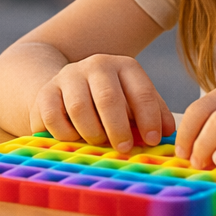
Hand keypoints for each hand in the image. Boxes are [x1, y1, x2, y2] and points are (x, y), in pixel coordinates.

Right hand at [32, 54, 174, 151]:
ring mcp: (69, 76)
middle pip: (109, 98)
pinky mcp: (45, 92)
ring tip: (98, 143)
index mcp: (124, 66)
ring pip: (79, 107)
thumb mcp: (133, 103)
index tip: (152, 141)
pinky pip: (53, 117)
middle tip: (124, 148)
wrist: (64, 88)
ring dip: (91, 132)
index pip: (141, 91)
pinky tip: (73, 139)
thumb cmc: (108, 104)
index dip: (149, 118)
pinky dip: (65, 134)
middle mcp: (97, 66)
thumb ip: (152, 116)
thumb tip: (169, 133)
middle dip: (118, 128)